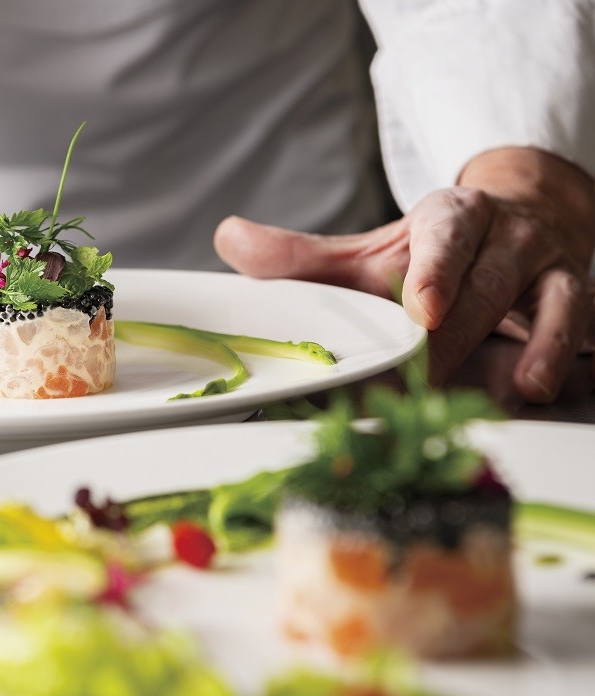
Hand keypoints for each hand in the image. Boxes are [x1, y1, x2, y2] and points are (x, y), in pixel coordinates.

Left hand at [214, 147, 594, 402]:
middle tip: (427, 377)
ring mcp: (544, 264)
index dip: (436, 269)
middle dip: (456, 334)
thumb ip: (300, 257)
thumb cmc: (428, 253)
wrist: (512, 223)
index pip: (447, 234)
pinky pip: (576, 321)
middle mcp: (504, 234)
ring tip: (515, 387)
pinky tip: (539, 384)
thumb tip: (227, 238)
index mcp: (450, 216)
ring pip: (543, 300)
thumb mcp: (366, 253)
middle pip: (484, 283)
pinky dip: (559, 351)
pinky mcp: (572, 293)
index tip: (422, 309)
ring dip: (526, 346)